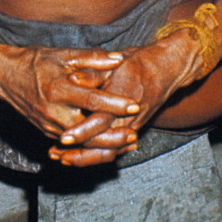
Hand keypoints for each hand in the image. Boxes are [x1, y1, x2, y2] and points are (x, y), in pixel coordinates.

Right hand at [0, 45, 141, 140]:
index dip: (114, 103)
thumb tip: (118, 58)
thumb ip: (92, 58)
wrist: (5, 76)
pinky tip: (108, 144)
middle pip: (88, 130)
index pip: (91, 99)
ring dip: (104, 144)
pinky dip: (90, 145)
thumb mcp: (63, 54)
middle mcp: (52, 111)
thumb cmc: (35, 61)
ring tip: (127, 142)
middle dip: (112, 135)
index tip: (134, 104)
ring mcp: (48, 124)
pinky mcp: (46, 131)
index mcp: (57, 88)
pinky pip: (71, 143)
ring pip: (80, 142)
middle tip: (134, 133)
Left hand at [48, 36, 200, 166]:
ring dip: (85, 158)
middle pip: (104, 147)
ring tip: (62, 158)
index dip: (82, 131)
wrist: (165, 70)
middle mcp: (129, 119)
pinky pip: (113, 149)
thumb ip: (93, 74)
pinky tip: (76, 155)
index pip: (101, 122)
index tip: (64, 137)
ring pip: (109, 152)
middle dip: (79, 153)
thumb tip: (72, 78)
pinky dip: (95, 154)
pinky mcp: (131, 130)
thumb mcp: (114, 64)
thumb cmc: (139, 63)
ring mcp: (132, 127)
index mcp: (123, 101)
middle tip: (56, 154)